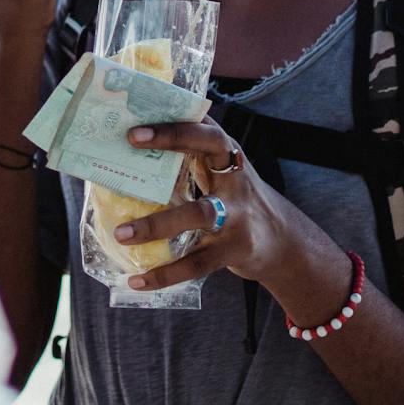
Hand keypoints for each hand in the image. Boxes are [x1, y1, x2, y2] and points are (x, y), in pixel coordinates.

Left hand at [112, 118, 305, 291]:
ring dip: (156, 224)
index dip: (173, 124)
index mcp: (227, 154)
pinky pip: (197, 263)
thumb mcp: (222, 170)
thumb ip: (192, 151)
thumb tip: (135, 135)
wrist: (282, 242)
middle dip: (172, 140)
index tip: (136, 128)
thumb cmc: (236, 198)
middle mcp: (235, 177)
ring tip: (121, 234)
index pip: (203, 128)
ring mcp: (237, 214)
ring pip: (198, 213)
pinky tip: (137, 280)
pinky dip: (166, 274)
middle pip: (208, 148)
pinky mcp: (234, 250)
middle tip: (130, 142)